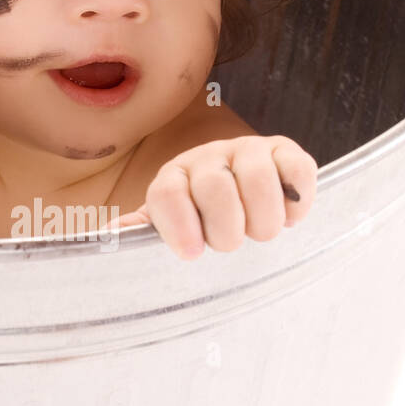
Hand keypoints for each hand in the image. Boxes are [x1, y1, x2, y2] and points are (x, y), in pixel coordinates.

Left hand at [109, 135, 317, 259]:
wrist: (244, 205)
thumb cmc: (199, 226)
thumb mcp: (166, 232)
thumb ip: (140, 234)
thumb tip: (107, 240)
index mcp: (173, 178)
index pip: (167, 193)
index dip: (179, 226)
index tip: (192, 254)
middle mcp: (208, 158)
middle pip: (215, 187)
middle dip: (227, 229)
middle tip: (231, 245)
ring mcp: (248, 151)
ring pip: (258, 179)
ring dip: (263, 220)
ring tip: (260, 234)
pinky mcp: (286, 153)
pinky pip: (297, 169)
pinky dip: (296, 201)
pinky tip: (289, 217)